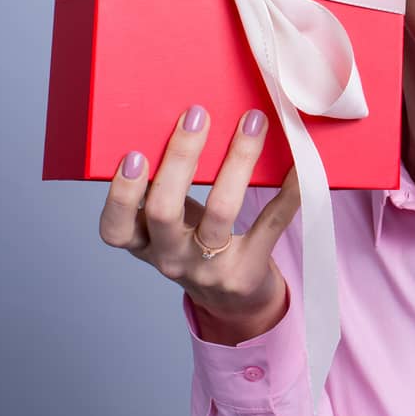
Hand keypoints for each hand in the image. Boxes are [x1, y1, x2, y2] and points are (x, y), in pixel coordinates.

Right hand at [98, 104, 300, 343]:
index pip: (115, 228)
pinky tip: (299, 165)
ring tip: (251, 123)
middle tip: (196, 116)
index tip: (134, 155)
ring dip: (237, 161)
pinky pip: (270, 225)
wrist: (234, 299)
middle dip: (180, 160)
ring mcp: (210, 268)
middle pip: (164, 212)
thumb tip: (183, 121)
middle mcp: (171, 259)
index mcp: (143, 244)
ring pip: (220, 211)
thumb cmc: (196, 244)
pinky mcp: (248, 269)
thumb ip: (165, 188)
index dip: (120, 194)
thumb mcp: (170, 224)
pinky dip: (287, 192)